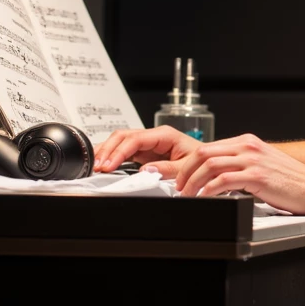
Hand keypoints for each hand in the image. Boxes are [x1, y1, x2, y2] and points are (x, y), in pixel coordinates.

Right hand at [94, 124, 213, 176]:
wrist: (208, 164)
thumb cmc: (201, 161)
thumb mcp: (187, 167)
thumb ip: (167, 169)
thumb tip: (147, 170)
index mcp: (164, 135)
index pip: (135, 139)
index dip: (119, 151)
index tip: (109, 164)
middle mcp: (154, 137)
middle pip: (123, 136)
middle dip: (107, 149)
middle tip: (98, 166)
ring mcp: (148, 144)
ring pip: (120, 141)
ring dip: (107, 152)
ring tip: (95, 165)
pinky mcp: (144, 153)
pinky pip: (124, 151)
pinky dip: (112, 157)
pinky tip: (103, 163)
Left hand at [172, 137, 304, 209]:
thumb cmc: (292, 181)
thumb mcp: (263, 164)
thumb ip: (242, 164)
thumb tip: (218, 176)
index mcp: (248, 142)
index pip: (209, 147)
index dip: (190, 162)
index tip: (182, 177)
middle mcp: (248, 147)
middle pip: (204, 152)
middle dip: (185, 171)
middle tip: (179, 187)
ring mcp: (252, 160)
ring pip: (209, 165)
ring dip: (193, 182)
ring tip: (187, 195)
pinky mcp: (257, 177)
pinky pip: (223, 181)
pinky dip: (208, 191)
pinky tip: (204, 199)